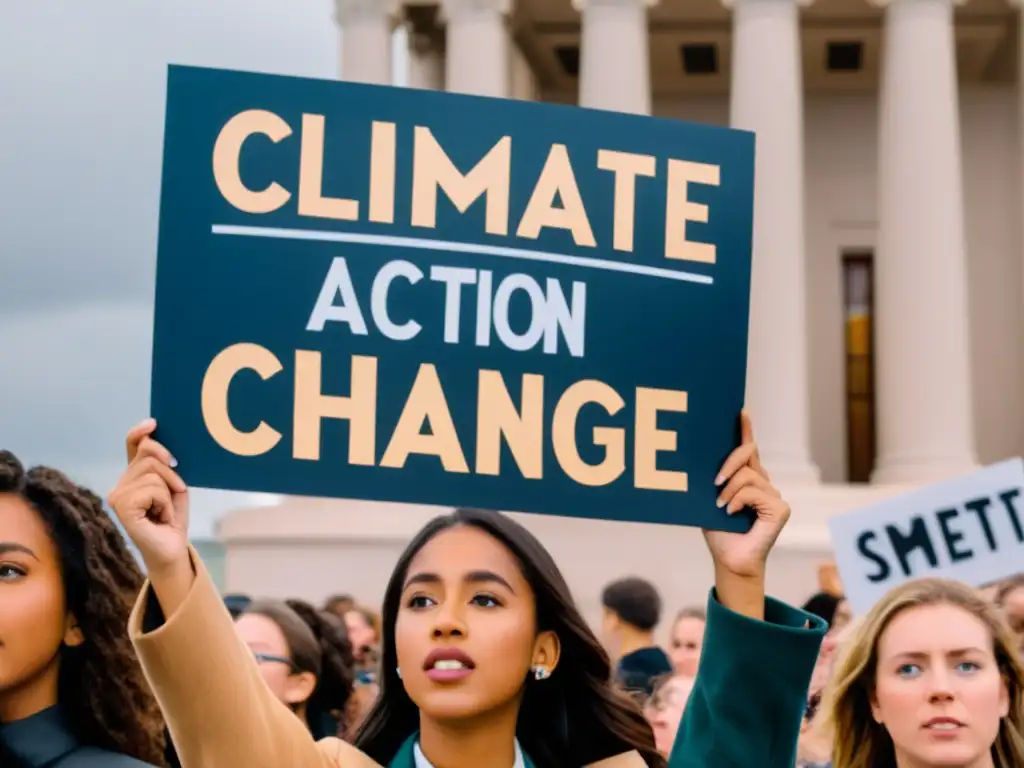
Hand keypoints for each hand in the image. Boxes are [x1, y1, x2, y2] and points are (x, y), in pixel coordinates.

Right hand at [107, 419, 189, 572]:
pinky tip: (159, 516)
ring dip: (168, 492)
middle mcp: (120, 484)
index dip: (141, 432)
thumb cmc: (172, 519)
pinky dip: (164, 502)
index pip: (132, 446)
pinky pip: (152, 489)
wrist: (172, 548)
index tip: (154, 424)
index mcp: (133, 477)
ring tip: (164, 510)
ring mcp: (117, 495)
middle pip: (149, 456)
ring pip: (153, 472)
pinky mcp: (122, 507)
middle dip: (171, 473)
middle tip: (174, 494)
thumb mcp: (174, 486)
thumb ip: (164, 465)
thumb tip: (155, 440)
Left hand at [702, 410, 789, 579]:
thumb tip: (702, 456)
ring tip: (721, 506)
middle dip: (729, 462)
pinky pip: (755, 491)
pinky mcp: (780, 509)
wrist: (728, 559)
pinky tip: (732, 512)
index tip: (740, 411)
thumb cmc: (718, 530)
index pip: (748, 449)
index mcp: (748, 479)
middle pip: (748, 453)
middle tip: (714, 482)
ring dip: (729, 489)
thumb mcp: (710, 497)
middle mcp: (763, 483)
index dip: (745, 429)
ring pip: (748, 474)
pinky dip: (739, 500)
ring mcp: (774, 495)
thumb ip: (715, 478)